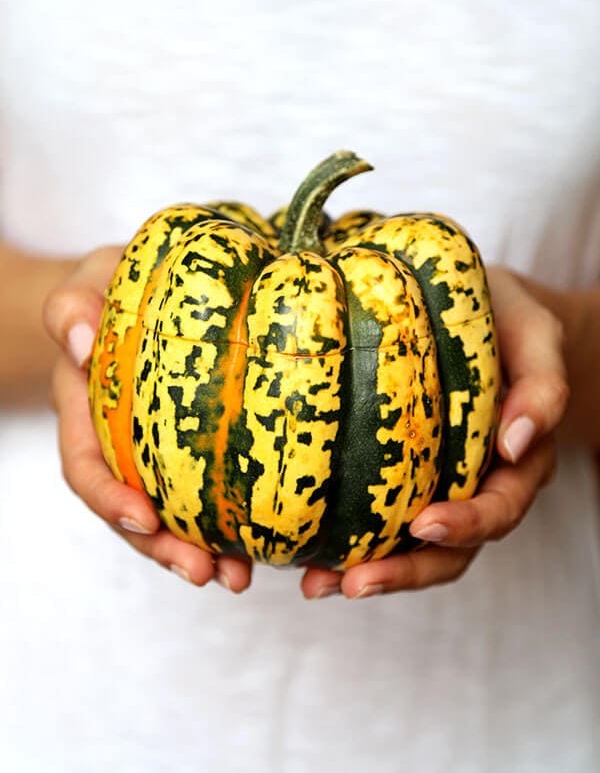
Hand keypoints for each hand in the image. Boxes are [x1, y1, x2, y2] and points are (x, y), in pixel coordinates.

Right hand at [43, 247, 252, 592]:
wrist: (139, 288)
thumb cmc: (113, 284)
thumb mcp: (88, 281)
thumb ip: (73, 306)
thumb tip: (81, 344)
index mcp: (86, 408)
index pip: (85, 463)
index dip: (108, 497)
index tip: (143, 519)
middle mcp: (118, 441)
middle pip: (129, 509)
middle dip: (162, 548)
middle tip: (206, 573)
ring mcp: (155, 449)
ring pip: (169, 514)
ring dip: (196, 551)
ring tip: (237, 577)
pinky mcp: (192, 446)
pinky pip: (204, 491)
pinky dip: (226, 522)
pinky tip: (259, 544)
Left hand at [301, 266, 569, 599]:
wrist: (483, 313)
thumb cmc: (508, 320)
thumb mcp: (536, 337)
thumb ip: (542, 386)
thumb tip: (516, 443)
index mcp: (517, 463)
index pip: (497, 509)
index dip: (465, 525)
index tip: (423, 524)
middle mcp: (478, 486)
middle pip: (449, 550)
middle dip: (404, 571)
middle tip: (353, 584)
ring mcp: (438, 486)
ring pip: (412, 548)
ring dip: (370, 571)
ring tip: (316, 584)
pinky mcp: (402, 475)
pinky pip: (380, 518)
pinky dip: (349, 541)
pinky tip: (306, 552)